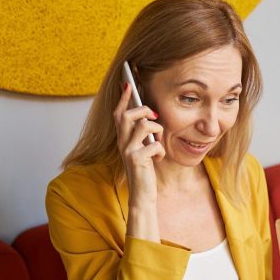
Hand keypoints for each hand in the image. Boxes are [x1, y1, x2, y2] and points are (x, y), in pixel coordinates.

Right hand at [114, 81, 164, 199]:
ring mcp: (128, 151)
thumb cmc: (144, 172)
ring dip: (157, 130)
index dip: (123, 99)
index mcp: (122, 140)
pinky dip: (161, 150)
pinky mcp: (137, 160)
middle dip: (143, 110)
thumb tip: (149, 117)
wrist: (141, 195)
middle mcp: (122, 144)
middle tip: (154, 116)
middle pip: (127, 115)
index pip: (119, 114)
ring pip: (144, 126)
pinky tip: (159, 158)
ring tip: (158, 140)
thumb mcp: (141, 151)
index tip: (128, 85)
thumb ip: (141, 136)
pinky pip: (154, 145)